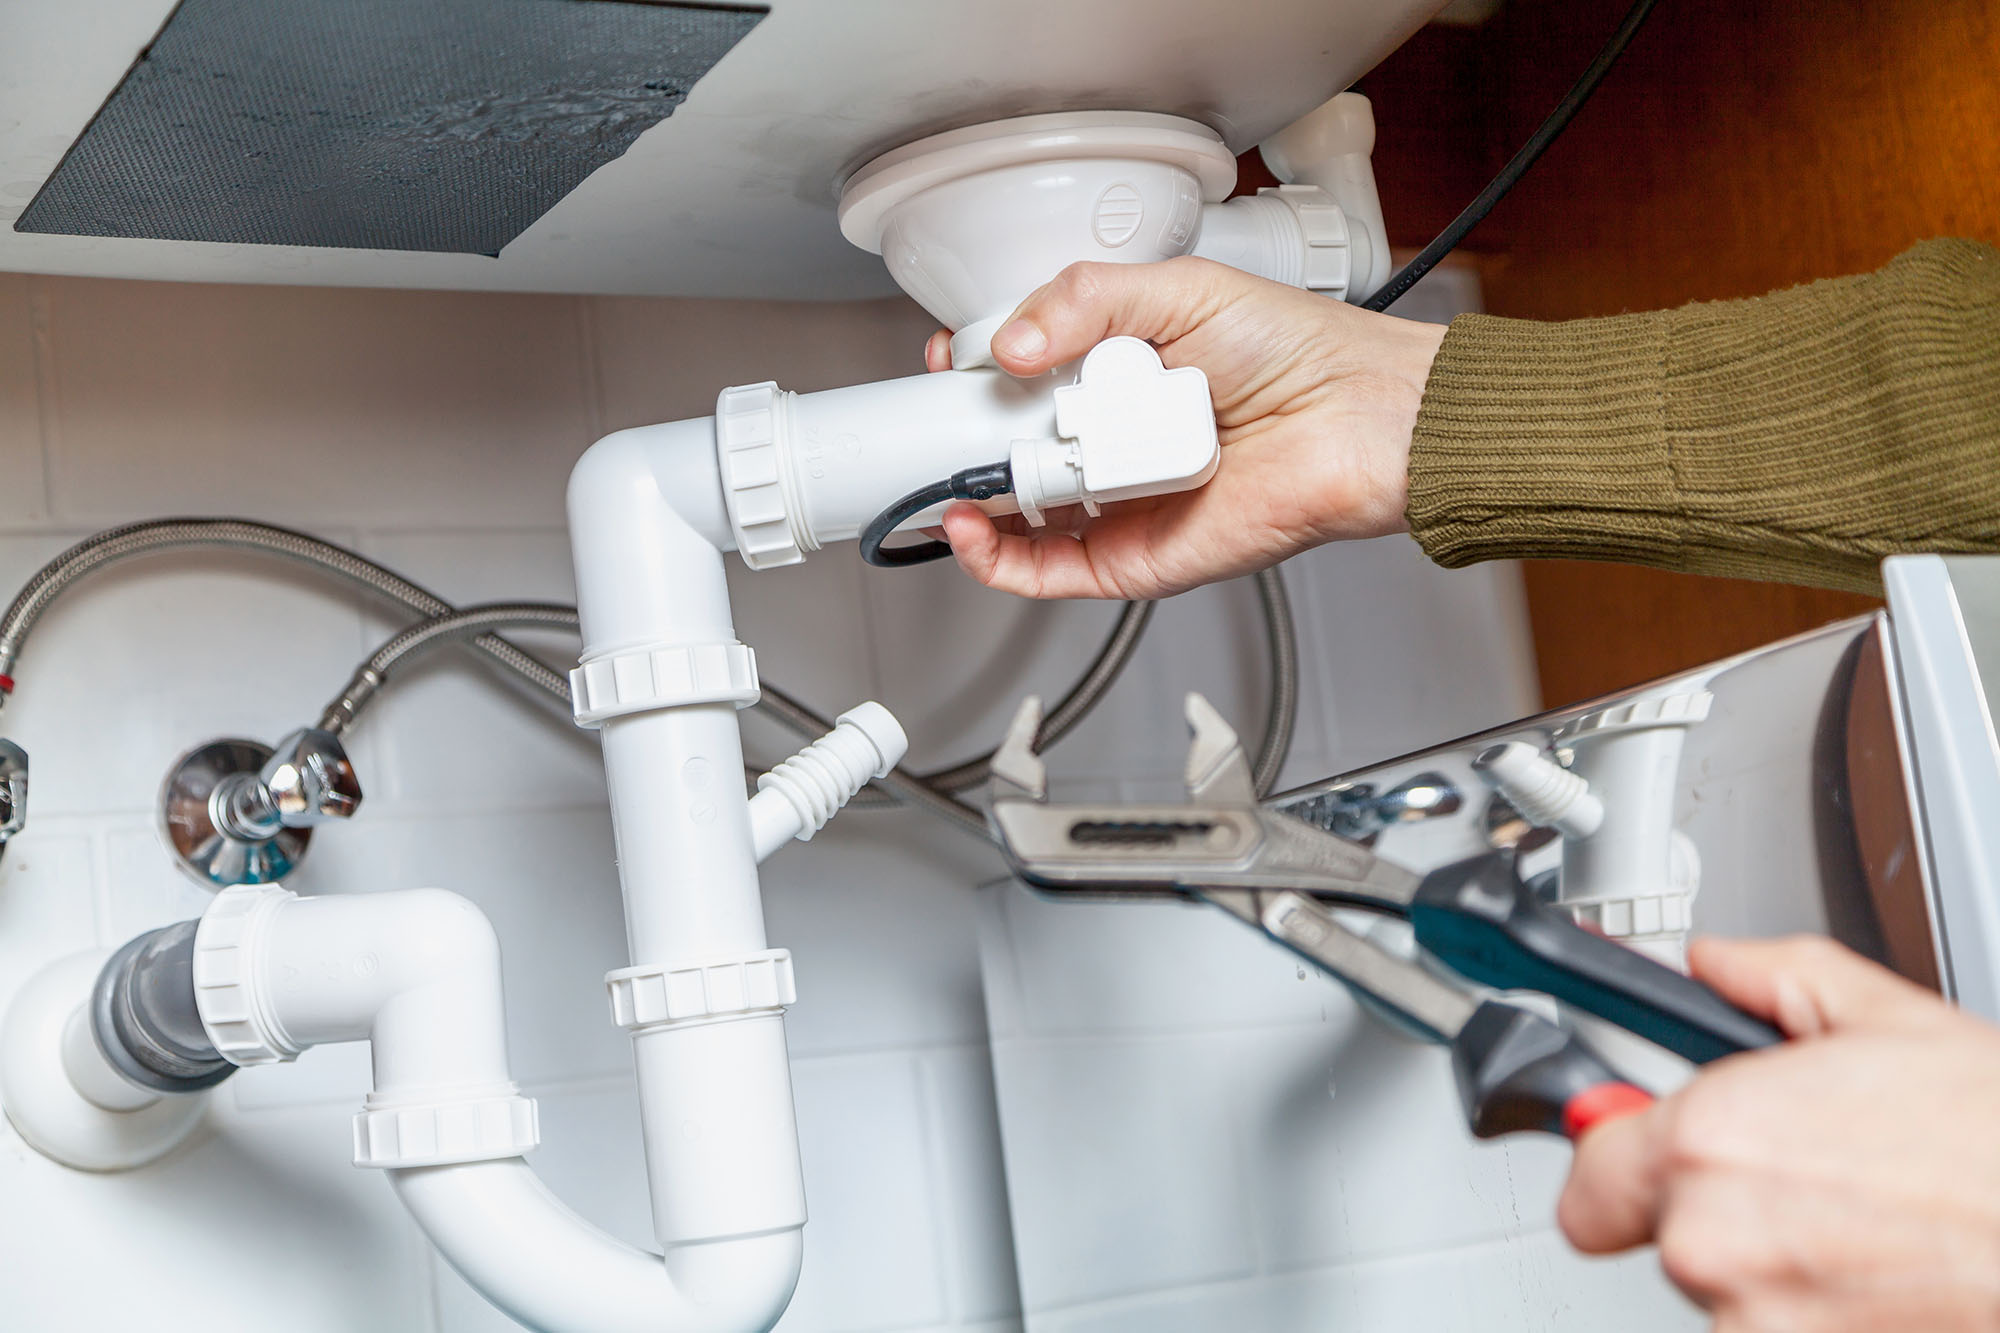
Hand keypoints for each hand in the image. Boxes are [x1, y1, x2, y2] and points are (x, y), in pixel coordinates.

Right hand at [924, 257, 1445, 598]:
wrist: (1354, 418)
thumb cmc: (1293, 352)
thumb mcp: (1176, 290)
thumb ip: (1085, 301)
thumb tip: (1012, 347)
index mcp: (1111, 377)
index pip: (1016, 384)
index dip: (973, 376)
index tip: (948, 364)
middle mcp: (1107, 442)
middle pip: (1003, 452)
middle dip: (955, 441)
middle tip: (936, 422)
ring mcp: (1113, 504)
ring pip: (1012, 520)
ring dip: (962, 503)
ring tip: (943, 476)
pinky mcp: (1129, 558)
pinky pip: (1045, 573)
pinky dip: (995, 561)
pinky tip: (969, 529)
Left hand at [1559, 935, 1999, 1330]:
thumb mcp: (1890, 1018)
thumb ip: (1770, 977)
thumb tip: (1711, 964)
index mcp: (1711, 1142)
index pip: (1589, 1177)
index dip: (1618, 1161)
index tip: (1643, 1155)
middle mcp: (1715, 1243)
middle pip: (1663, 1236)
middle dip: (1718, 1207)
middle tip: (1808, 1183)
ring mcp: (1758, 1327)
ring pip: (1728, 1296)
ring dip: (1777, 1269)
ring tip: (1868, 1231)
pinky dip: (1820, 1316)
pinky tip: (1884, 1279)